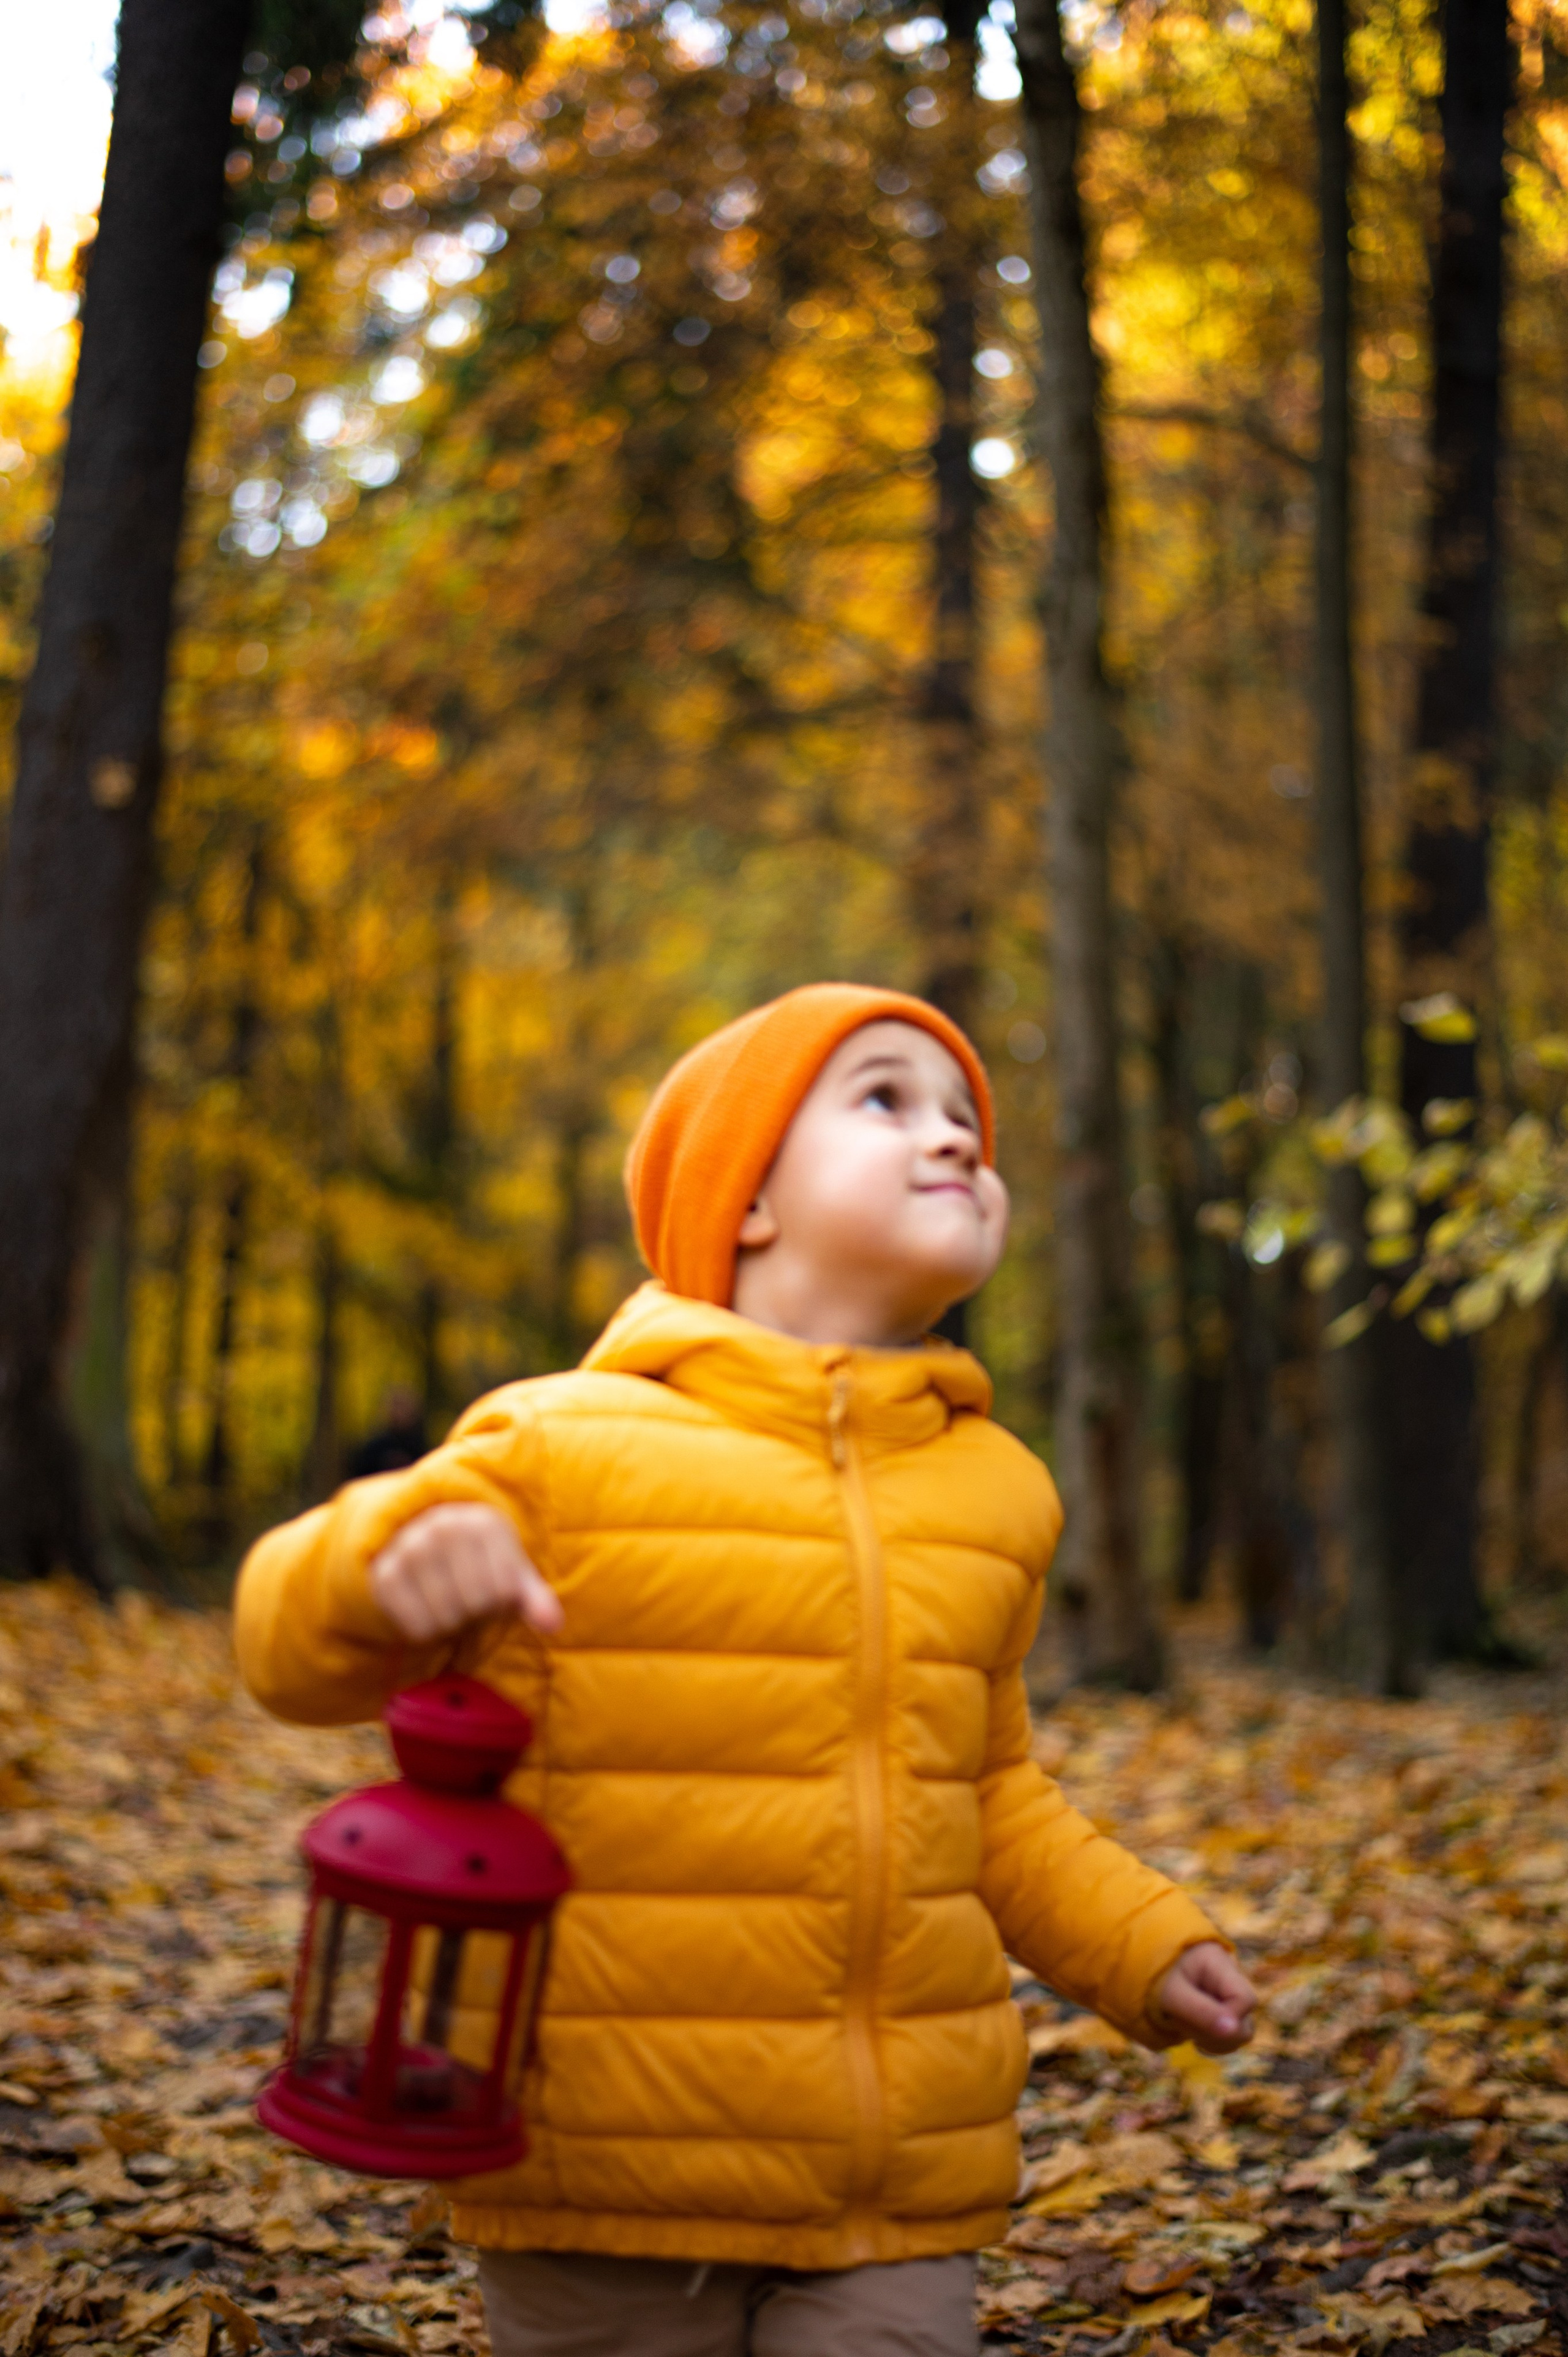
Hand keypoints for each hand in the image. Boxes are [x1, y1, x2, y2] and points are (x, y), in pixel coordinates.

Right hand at [370, 1503, 563, 1642]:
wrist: (427, 1551)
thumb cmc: (482, 1567)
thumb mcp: (513, 1577)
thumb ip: (536, 1600)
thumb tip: (554, 1624)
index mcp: (483, 1523)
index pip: (505, 1590)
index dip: (503, 1602)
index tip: (493, 1587)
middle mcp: (443, 1527)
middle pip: (475, 1604)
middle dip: (477, 1613)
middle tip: (468, 1599)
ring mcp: (409, 1547)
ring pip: (445, 1618)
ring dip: (452, 1624)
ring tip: (450, 1603)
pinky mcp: (384, 1574)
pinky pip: (415, 1626)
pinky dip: (426, 1632)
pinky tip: (427, 1610)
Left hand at [1152, 1941, 1256, 2054]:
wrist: (1146, 1965)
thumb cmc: (1158, 1974)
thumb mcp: (1173, 1993)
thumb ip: (1201, 2011)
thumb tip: (1235, 2031)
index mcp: (1222, 1966)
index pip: (1246, 2000)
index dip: (1229, 2017)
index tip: (1199, 2017)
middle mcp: (1233, 1983)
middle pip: (1245, 2022)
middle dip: (1216, 2032)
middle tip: (1185, 2021)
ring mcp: (1230, 1999)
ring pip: (1237, 2034)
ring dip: (1210, 2037)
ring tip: (1184, 2022)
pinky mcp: (1223, 2012)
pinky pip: (1227, 2038)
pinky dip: (1209, 2039)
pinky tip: (1190, 2027)